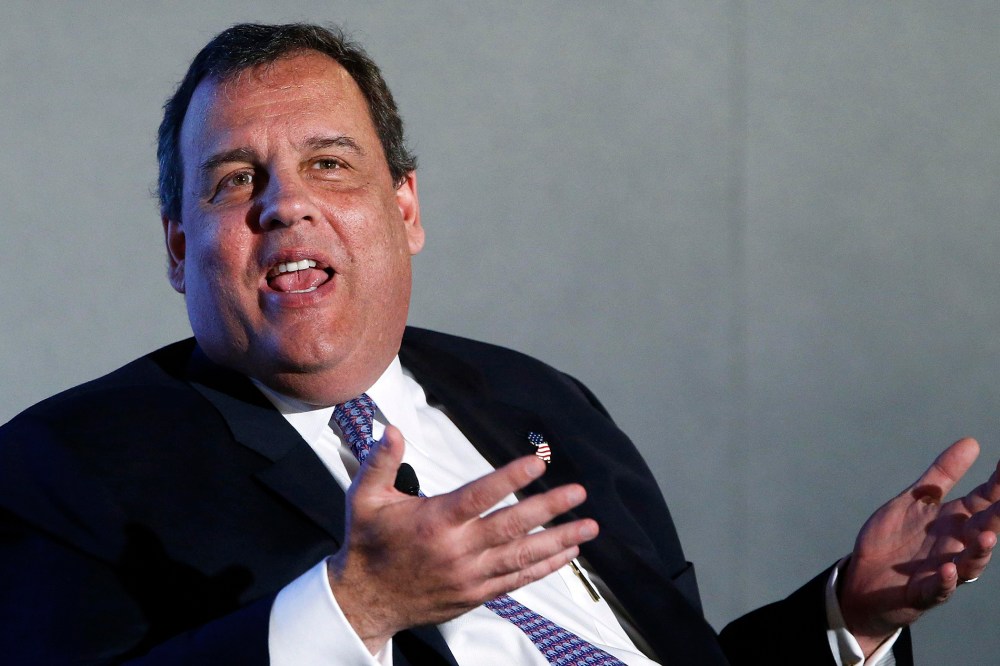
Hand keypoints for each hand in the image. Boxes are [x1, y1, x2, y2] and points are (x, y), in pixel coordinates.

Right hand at [326, 425, 597, 653]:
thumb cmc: (368, 545)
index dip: (509, 479)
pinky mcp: (476, 594)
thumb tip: (393, 430)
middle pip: (511, 526)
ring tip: (588, 527)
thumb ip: (381, 462)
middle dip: (548, 508)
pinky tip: (566, 554)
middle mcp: (457, 550)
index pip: (479, 496)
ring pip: (522, 556)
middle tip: (578, 492)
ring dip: (558, 540)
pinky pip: (517, 580)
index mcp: (434, 522)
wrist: (364, 601)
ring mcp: (469, 575)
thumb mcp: (364, 499)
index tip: (536, 463)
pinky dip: (544, 567)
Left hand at [840, 437, 999, 655]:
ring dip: (980, 551)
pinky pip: (939, 589)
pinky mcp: (925, 592)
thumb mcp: (915, 499)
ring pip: (971, 563)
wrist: (865, 576)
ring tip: (986, 536)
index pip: (985, 500)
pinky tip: (948, 569)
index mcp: (956, 520)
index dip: (998, 483)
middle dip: (998, 517)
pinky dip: (946, 581)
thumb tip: (972, 442)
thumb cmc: (896, 538)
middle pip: (985, 530)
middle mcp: (957, 544)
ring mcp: (944, 569)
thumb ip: (943, 474)